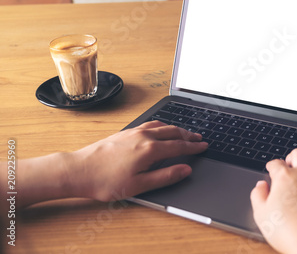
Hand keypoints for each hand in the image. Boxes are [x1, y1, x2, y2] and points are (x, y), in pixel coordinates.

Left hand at [68, 121, 207, 200]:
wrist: (78, 170)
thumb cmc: (106, 181)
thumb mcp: (139, 185)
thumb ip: (165, 176)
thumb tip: (185, 169)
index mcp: (150, 150)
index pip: (179, 146)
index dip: (194, 147)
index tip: (204, 146)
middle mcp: (143, 136)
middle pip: (173, 132)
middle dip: (188, 135)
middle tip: (199, 138)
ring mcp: (133, 132)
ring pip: (162, 126)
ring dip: (176, 129)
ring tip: (184, 133)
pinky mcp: (125, 132)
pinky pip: (150, 124)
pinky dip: (162, 126)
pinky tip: (161, 129)